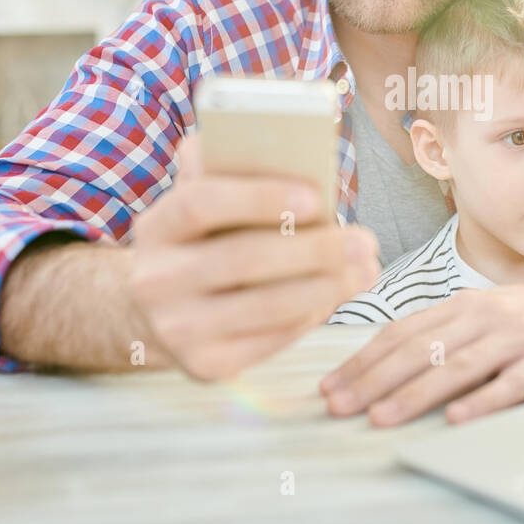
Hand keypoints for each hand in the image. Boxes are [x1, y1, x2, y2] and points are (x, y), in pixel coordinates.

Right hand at [128, 133, 379, 379]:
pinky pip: (272, 339)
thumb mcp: (203, 202)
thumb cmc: (204, 243)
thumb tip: (300, 158)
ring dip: (327, 286)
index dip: (259, 197)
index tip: (316, 197)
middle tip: (365, 240)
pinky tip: (337, 295)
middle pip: (243, 259)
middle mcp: (156, 279)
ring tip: (366, 269)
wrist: (156, 314)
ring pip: (266, 306)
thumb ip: (232, 173)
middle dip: (315, 249)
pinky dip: (312, 315)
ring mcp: (176, 328)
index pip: (200, 203)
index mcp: (157, 226)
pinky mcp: (203, 366)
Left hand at [318, 280, 523, 425]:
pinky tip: (459, 417)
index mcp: (464, 305)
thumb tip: (389, 360)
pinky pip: (514, 382)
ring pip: (458, 366)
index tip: (332, 385)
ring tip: (383, 417)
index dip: (363, 359)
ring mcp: (520, 337)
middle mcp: (486, 316)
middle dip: (374, 380)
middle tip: (340, 406)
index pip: (402, 332)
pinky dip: (484, 400)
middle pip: (421, 349)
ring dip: (416, 394)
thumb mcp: (487, 313)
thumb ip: (445, 332)